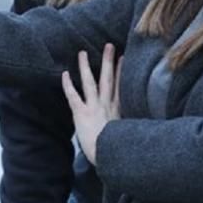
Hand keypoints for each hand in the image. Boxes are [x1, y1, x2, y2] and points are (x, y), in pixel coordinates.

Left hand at [62, 44, 121, 165]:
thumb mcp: (128, 134)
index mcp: (118, 110)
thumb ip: (129, 126)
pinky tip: (64, 74)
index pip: (120, 86)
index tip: (124, 57)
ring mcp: (94, 108)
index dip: (121, 71)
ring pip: (90, 83)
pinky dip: (68, 85)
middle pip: (108, 79)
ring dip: (86, 67)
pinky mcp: (82, 113)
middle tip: (109, 45)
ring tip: (82, 53)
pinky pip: (73, 96)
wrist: (108, 156)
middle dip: (109, 61)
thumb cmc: (116, 149)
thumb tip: (138, 126)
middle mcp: (106, 105)